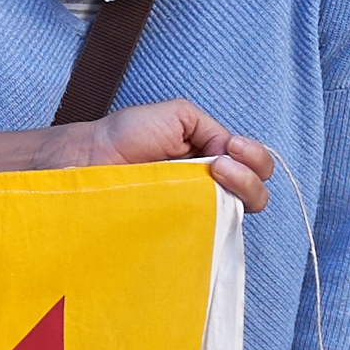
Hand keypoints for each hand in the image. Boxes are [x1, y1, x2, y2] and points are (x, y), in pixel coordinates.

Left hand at [75, 100, 276, 213]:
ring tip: (214, 174)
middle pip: (257, 195)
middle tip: (221, 163)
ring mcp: (196, 213)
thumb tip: (230, 155)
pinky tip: (201, 202)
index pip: (255, 168)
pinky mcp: (180, 232)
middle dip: (251, 174)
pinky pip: (211, 235)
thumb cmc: (126, 136)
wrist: (92, 158)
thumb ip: (212, 130)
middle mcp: (210, 189)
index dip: (254, 157)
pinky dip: (218, 219)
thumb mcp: (179, 115)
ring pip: (240, 216)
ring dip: (240, 190)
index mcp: (213, 160)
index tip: (231, 147)